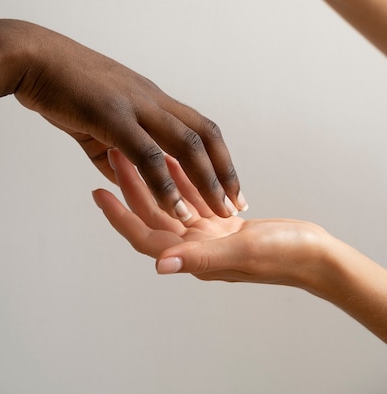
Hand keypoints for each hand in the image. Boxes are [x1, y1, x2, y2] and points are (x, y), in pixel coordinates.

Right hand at [11, 21, 244, 218]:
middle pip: (204, 135)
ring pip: (186, 144)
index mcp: (150, 98)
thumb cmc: (62, 87)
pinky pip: (148, 156)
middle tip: (236, 205)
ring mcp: (135, 106)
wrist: (32, 58)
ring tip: (218, 213)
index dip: (218, 157)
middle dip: (224, 172)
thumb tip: (125, 179)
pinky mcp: (113, 117)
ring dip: (206, 182)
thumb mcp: (94, 122)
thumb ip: (111, 153)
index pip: (198, 128)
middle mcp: (152, 99)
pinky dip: (167, 185)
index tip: (229, 185)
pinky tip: (178, 210)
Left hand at [93, 149, 326, 287]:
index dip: (119, 215)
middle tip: (113, 152)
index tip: (98, 191)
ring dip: (153, 175)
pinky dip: (181, 177)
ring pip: (171, 200)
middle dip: (132, 183)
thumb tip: (159, 264)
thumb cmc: (283, 257)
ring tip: (135, 148)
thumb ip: (201, 257)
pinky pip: (194, 195)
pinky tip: (172, 156)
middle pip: (153, 211)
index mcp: (193, 255)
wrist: (314, 255)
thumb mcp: (242, 252)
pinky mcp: (222, 220)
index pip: (145, 235)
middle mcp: (194, 243)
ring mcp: (208, 232)